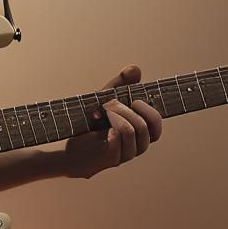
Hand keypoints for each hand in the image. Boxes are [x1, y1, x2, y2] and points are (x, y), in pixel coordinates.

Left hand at [61, 64, 162, 178]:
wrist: (71, 147)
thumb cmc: (91, 125)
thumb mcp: (106, 99)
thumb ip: (122, 84)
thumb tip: (136, 69)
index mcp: (139, 134)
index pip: (156, 127)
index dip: (150, 112)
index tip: (135, 100)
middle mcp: (136, 146)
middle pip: (145, 127)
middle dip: (127, 110)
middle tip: (110, 104)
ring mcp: (124, 154)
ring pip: (131, 132)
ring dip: (117, 116)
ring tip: (103, 112)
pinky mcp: (111, 159)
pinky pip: (118, 142)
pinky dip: (111, 130)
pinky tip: (101, 127)